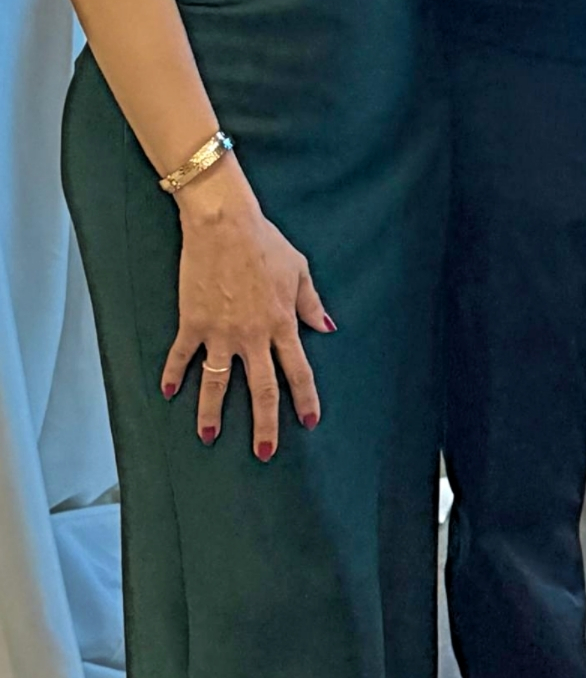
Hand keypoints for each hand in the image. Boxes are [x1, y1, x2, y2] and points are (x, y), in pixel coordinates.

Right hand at [159, 156, 332, 457]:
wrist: (224, 224)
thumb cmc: (264, 242)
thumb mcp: (299, 270)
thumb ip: (311, 304)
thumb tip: (326, 328)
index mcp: (282, 324)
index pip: (298, 371)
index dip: (305, 399)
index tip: (308, 423)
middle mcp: (253, 335)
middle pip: (261, 389)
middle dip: (264, 425)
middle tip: (264, 452)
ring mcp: (220, 332)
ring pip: (217, 383)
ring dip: (211, 412)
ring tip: (209, 437)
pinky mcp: (193, 322)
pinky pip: (181, 355)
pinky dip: (173, 374)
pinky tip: (168, 392)